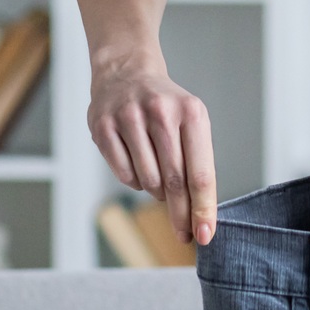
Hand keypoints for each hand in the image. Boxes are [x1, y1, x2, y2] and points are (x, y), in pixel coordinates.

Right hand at [89, 50, 218, 245]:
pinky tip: (137, 165)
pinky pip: (123, 174)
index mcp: (192, 113)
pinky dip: (134, 180)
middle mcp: (162, 113)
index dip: (203, 209)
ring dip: (156, 191)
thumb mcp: (191, 124)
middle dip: (181, 215)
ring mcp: (129, 118)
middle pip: (175, 182)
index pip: (201, 173)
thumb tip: (201, 214)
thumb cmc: (166, 109)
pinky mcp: (103, 127)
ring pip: (148, 181)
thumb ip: (197, 163)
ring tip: (158, 175)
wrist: (127, 73)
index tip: (206, 235)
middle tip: (185, 236)